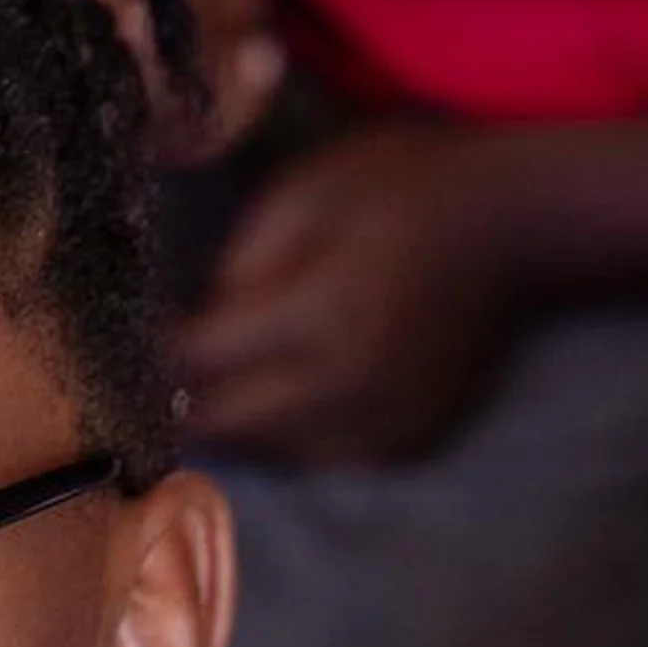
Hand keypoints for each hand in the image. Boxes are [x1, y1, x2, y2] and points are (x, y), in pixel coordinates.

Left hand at [174, 118, 537, 463]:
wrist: (516, 226)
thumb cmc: (405, 189)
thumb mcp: (309, 189)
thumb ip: (242, 261)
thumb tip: (196, 327)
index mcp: (322, 313)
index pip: (202, 358)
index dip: (155, 350)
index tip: (132, 336)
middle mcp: (351, 383)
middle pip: (228, 422)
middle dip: (180, 402)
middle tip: (151, 380)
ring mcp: (385, 420)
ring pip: (273, 450)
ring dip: (235, 426)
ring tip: (208, 393)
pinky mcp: (410, 439)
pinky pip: (324, 457)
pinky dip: (292, 438)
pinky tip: (279, 402)